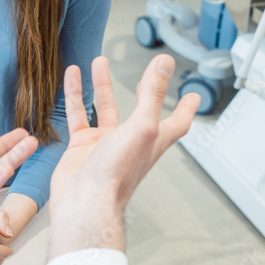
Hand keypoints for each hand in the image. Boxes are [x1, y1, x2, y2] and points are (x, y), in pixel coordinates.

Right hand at [47, 55, 198, 258]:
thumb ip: (153, 94)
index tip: (192, 96)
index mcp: (153, 140)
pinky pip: (78, 114)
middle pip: (141, 110)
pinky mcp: (82, 146)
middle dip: (144, 91)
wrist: (85, 201)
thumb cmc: (117, 173)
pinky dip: (75, 95)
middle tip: (149, 75)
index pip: (177, 122)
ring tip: (99, 62)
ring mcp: (105, 143)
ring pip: (105, 107)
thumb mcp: (142, 126)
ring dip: (102, 85)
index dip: (185, 108)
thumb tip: (165, 64)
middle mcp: (131, 141)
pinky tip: (72, 77)